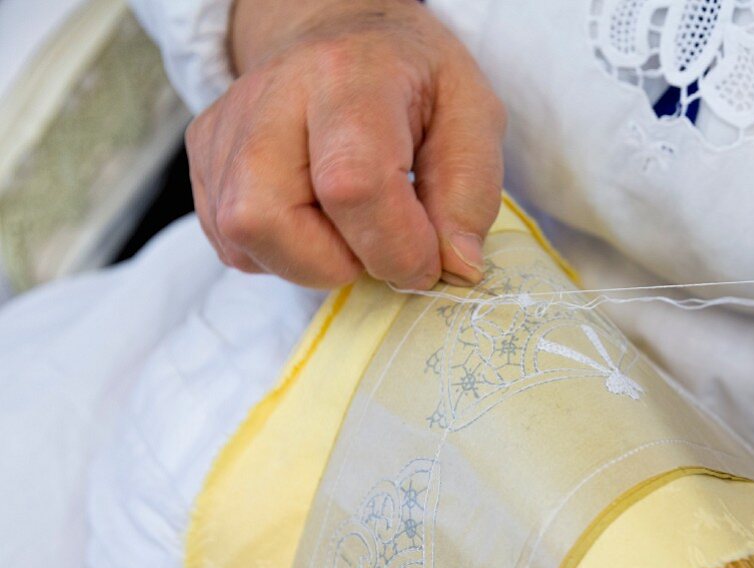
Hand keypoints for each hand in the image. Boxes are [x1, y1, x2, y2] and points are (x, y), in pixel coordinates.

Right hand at [185, 0, 504, 288]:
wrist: (339, 34)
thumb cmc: (411, 79)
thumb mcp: (472, 114)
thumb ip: (470, 194)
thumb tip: (454, 268)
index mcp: (347, 76)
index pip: (352, 185)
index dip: (396, 248)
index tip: (427, 263)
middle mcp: (269, 97)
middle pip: (265, 220)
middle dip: (336, 264)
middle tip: (379, 243)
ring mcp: (226, 128)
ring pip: (242, 240)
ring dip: (311, 261)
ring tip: (350, 226)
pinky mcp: (203, 157)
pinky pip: (233, 245)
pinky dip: (284, 254)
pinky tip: (317, 218)